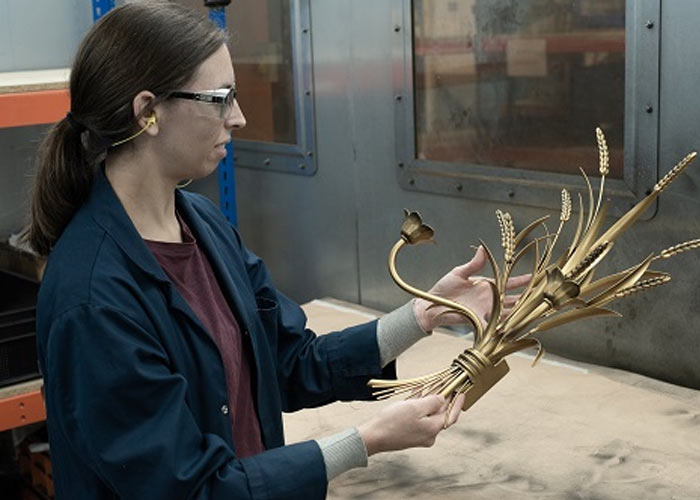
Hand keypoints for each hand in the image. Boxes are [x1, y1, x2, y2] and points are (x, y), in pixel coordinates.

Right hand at [357, 394, 465, 455]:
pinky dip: (419, 406)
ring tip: (431, 386)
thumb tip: (442, 399)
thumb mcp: (415, 407)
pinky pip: (418, 417)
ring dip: (429, 400)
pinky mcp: (409, 433)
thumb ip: (432, 402)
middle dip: (441, 399)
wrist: (374, 436)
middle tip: (445, 385)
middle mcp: (429, 434)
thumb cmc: (393, 422)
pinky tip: (416, 395)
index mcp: (433, 428)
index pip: (450, 414)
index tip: (461, 392)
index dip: (457, 403)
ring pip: (428, 414)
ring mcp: (418, 435)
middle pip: (439, 414)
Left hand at [413, 246, 529, 331]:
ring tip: (534, 310)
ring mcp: (485, 311)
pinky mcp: (478, 320)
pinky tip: (513, 328)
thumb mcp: (459, 273)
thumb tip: (483, 248)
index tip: (536, 276)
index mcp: (487, 286)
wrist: (431, 304)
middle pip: (513, 298)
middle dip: (527, 297)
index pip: (509, 282)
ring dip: (520, 312)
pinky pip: (493, 326)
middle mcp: (489, 299)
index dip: (522, 280)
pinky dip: (502, 328)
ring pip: (508, 312)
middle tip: (543, 294)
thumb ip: (474, 263)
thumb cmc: (444, 289)